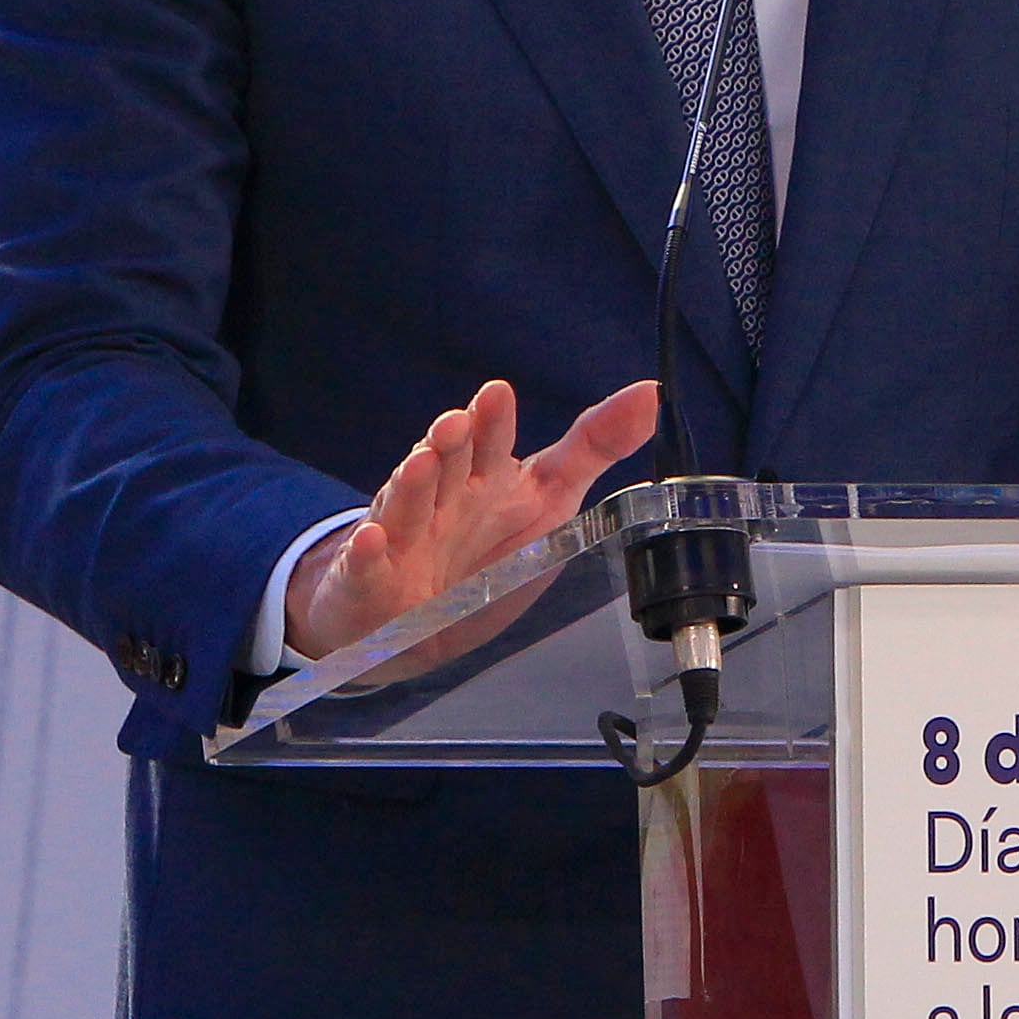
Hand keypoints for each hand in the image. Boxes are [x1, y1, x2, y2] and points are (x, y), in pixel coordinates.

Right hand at [285, 378, 659, 663]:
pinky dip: (367, 553)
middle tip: (458, 423)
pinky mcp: (370, 578)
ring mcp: (402, 535)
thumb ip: (594, 446)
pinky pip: (367, 566)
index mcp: (483, 477)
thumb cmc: (487, 548)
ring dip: (413, 484)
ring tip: (422, 462)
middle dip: (450, 442)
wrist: (417, 624)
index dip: (494, 420)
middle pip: (444, 463)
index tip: (499, 395)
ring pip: (407, 505)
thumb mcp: (550, 498)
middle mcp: (440, 497)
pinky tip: (372, 539)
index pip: (489, 441)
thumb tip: (652, 394)